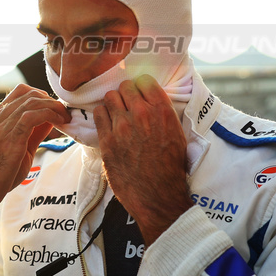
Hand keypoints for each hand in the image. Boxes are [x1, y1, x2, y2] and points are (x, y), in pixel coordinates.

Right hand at [0, 84, 68, 234]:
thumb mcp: (16, 147)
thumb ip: (32, 132)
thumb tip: (50, 119)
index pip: (21, 92)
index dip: (42, 96)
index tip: (55, 108)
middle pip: (29, 93)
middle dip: (51, 100)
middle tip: (64, 113)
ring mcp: (2, 127)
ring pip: (32, 101)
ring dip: (53, 107)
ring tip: (65, 117)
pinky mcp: (10, 139)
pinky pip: (32, 116)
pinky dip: (50, 115)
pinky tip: (59, 123)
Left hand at [95, 75, 191, 243]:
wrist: (158, 195)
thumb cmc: (171, 168)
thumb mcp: (176, 134)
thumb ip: (162, 113)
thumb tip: (151, 100)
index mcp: (162, 111)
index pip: (145, 80)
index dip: (140, 86)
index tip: (139, 94)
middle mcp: (142, 114)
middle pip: (125, 87)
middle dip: (126, 94)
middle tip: (126, 105)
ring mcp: (123, 126)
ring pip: (110, 97)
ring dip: (113, 104)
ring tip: (116, 115)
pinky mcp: (108, 139)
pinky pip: (98, 114)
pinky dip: (102, 116)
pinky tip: (108, 124)